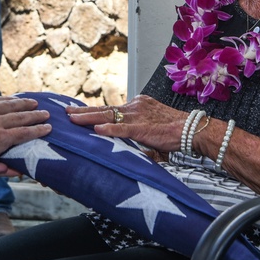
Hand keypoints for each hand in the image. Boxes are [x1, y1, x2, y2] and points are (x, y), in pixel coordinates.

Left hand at [67, 94, 186, 152]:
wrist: (193, 130)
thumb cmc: (177, 133)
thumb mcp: (154, 133)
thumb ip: (140, 141)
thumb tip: (131, 153)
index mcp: (138, 106)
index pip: (112, 109)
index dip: (95, 112)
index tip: (80, 112)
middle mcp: (136, 107)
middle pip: (105, 110)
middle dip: (84, 111)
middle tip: (67, 112)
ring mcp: (138, 116)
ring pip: (108, 116)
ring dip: (88, 118)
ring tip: (72, 119)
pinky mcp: (143, 128)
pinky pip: (122, 129)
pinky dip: (108, 130)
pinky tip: (96, 131)